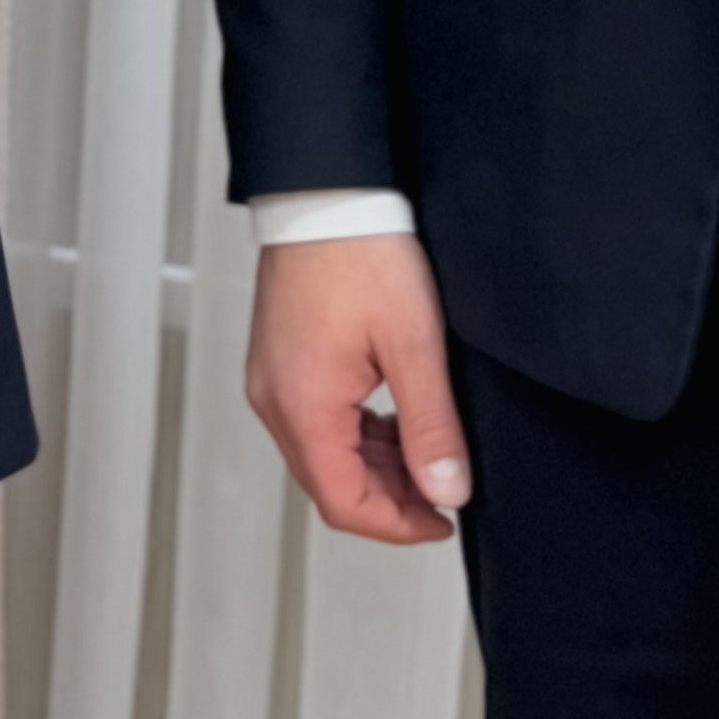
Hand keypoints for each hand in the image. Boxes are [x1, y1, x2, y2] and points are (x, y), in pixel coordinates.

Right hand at [243, 232, 471, 544]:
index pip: (345, 504)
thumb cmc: (361, 252)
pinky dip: (355, 434)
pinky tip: (392, 416)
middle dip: (389, 498)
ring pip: (322, 455)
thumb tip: (448, 490)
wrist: (325, 192)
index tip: (443, 520)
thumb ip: (431, 427)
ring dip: (373, 466)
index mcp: (303, 406)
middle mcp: (274, 399)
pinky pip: (314, 421)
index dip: (398, 525)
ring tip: (424, 448)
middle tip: (442, 486)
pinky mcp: (277, 360)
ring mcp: (271, 379)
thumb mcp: (414, 344)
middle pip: (329, 484)